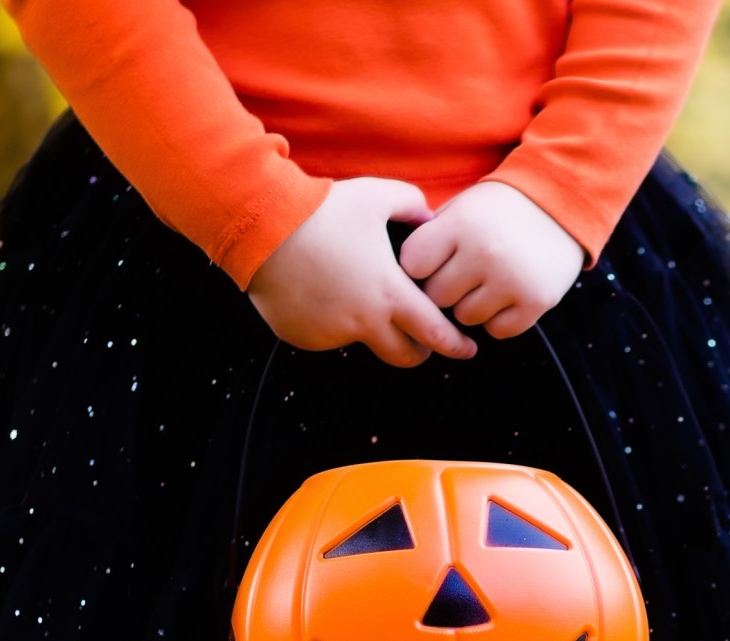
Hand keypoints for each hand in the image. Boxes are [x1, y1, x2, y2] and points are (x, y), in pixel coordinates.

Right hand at [248, 177, 477, 365]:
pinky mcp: (303, 336)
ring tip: (358, 296)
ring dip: (371, 331)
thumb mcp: (377, 196)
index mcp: (389, 294)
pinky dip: (332, 323)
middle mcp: (363, 322)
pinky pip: (326, 337)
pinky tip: (323, 293)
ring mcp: (331, 333)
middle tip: (423, 341)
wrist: (262, 225)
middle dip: (419, 352)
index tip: (468, 349)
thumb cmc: (323, 210)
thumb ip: (412, 205)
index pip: (435, 333)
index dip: (456, 345)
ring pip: (363, 343)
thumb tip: (428, 217)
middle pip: (404, 356)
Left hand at [397, 181, 583, 340]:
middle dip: (444, 288)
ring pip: (465, 317)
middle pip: (436, 297)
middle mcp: (485, 253)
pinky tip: (506, 295)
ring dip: (471, 305)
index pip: (412, 265)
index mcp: (461, 225)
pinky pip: (498, 330)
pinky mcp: (536, 302)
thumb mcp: (462, 207)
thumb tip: (396, 274)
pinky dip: (498, 319)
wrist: (561, 204)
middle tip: (462, 273)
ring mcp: (512, 280)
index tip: (433, 260)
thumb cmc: (500, 210)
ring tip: (487, 281)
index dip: (419, 266)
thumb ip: (431, 236)